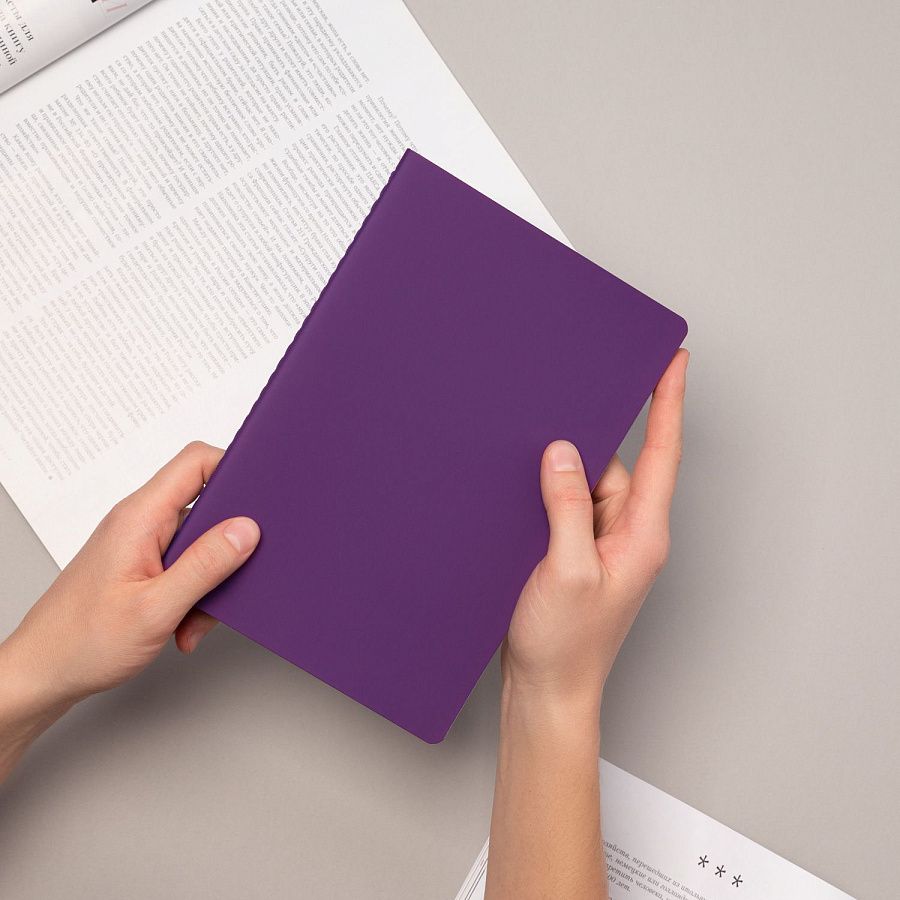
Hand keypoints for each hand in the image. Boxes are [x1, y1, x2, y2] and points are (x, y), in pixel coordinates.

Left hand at [1, 441, 258, 712]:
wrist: (42, 675)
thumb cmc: (81, 642)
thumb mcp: (157, 607)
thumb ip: (206, 565)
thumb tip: (247, 530)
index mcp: (141, 517)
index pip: (196, 463)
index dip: (234, 468)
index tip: (263, 493)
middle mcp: (141, 523)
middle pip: (206, 504)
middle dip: (228, 544)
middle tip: (235, 575)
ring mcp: (142, 544)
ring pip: (200, 543)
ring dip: (210, 581)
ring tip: (196, 617)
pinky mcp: (143, 565)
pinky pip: (186, 567)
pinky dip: (194, 596)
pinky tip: (184, 625)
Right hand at [504, 349, 688, 709]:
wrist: (545, 691)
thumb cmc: (567, 645)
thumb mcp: (567, 570)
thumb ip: (567, 508)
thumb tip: (561, 452)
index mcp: (641, 534)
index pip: (661, 455)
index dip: (668, 404)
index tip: (673, 361)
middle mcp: (626, 533)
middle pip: (612, 465)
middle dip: (588, 435)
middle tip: (561, 398)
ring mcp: (598, 544)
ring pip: (581, 484)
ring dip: (555, 472)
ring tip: (522, 459)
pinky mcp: (572, 553)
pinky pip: (563, 507)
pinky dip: (544, 494)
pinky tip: (518, 489)